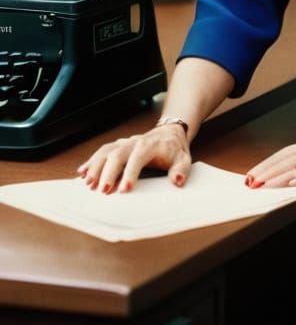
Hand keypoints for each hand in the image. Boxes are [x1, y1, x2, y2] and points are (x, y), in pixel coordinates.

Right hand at [77, 123, 191, 192]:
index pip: (138, 158)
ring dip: (96, 167)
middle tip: (102, 191)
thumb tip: (177, 180)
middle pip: (117, 154)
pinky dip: (91, 162)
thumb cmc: (175, 150)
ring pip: (106, 151)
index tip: (124, 190)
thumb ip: (181, 169)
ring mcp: (124, 143)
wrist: (169, 133)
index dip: (130, 173)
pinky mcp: (118, 146)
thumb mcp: (183, 159)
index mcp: (150, 145)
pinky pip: (102, 151)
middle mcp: (134, 142)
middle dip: (108, 172)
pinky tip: (82, 173)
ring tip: (88, 183)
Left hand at [245, 134, 295, 193]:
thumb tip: (294, 173)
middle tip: (249, 179)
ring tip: (258, 185)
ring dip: (271, 177)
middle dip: (264, 169)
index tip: (256, 171)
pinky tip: (278, 187)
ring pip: (290, 166)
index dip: (269, 162)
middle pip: (284, 157)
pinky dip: (288, 182)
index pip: (286, 151)